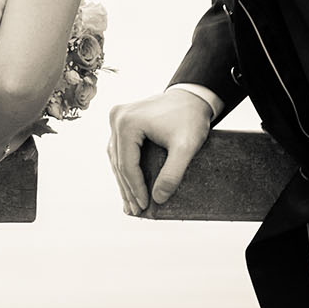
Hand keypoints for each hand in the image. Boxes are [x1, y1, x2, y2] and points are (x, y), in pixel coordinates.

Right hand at [107, 88, 211, 216]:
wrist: (193, 96)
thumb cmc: (190, 119)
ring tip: (131, 203)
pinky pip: (119, 148)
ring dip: (123, 180)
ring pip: (116, 157)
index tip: (145, 207)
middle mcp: (117, 118)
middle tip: (136, 211)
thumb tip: (158, 199)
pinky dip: (124, 167)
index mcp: (127, 123)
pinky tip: (129, 182)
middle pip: (119, 162)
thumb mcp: (186, 147)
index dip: (135, 189)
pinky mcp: (122, 119)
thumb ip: (173, 174)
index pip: (127, 164)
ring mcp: (117, 117)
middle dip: (128, 188)